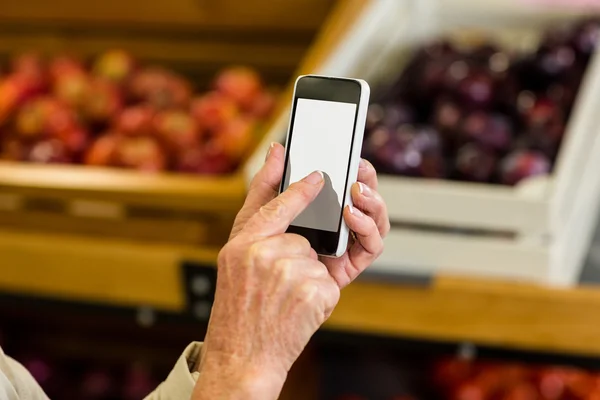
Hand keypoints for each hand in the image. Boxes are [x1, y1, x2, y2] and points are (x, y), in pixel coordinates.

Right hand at [193, 143, 388, 399]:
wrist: (242, 358)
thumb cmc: (237, 309)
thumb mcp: (234, 259)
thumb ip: (258, 212)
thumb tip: (277, 157)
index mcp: (242, 243)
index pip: (276, 203)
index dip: (299, 188)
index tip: (318, 175)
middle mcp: (264, 253)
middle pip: (301, 238)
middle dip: (296, 258)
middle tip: (275, 284)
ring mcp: (291, 272)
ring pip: (316, 260)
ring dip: (307, 279)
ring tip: (282, 301)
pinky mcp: (316, 291)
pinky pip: (329, 281)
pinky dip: (319, 297)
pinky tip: (296, 311)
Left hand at [230, 142, 388, 287]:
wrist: (252, 308)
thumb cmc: (249, 265)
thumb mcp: (254, 217)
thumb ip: (268, 183)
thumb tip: (277, 149)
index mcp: (315, 214)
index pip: (341, 187)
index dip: (351, 170)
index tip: (352, 155)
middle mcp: (333, 230)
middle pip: (363, 201)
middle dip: (368, 181)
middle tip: (359, 168)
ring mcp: (343, 249)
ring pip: (374, 221)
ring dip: (372, 203)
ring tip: (356, 191)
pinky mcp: (348, 269)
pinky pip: (370, 247)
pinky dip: (367, 228)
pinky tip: (352, 216)